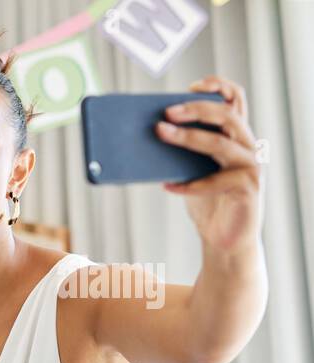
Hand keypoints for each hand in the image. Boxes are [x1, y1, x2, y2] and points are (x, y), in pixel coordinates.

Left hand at [158, 76, 260, 252]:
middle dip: (196, 110)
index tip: (192, 85)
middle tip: (165, 112)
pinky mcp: (248, 190)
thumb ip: (182, 153)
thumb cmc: (207, 202)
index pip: (235, 100)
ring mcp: (251, 167)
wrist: (224, 240)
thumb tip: (149, 134)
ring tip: (160, 133)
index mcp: (236, 136)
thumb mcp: (192, 171)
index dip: (218, 87)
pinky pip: (216, 183)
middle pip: (227, 116)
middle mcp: (248, 146)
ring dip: (188, 138)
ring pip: (220, 144)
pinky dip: (189, 186)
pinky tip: (168, 186)